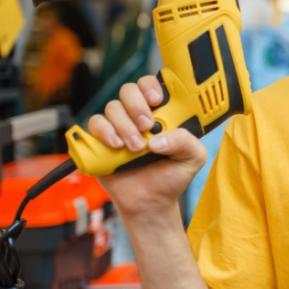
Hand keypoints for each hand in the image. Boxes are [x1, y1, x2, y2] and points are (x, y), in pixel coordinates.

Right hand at [88, 75, 206, 216]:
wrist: (151, 202)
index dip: (151, 87)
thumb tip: (157, 139)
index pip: (151, 85)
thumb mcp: (192, 159)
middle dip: (137, 105)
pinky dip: (104, 132)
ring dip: (124, 125)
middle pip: (129, 90)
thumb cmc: (172, 177)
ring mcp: (118, 127)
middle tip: (147, 126)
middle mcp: (137, 116)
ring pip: (112, 107)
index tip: (157, 101)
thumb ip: (186, 141)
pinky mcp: (100, 141)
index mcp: (161, 114)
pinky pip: (95, 123)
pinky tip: (116, 146)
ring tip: (136, 148)